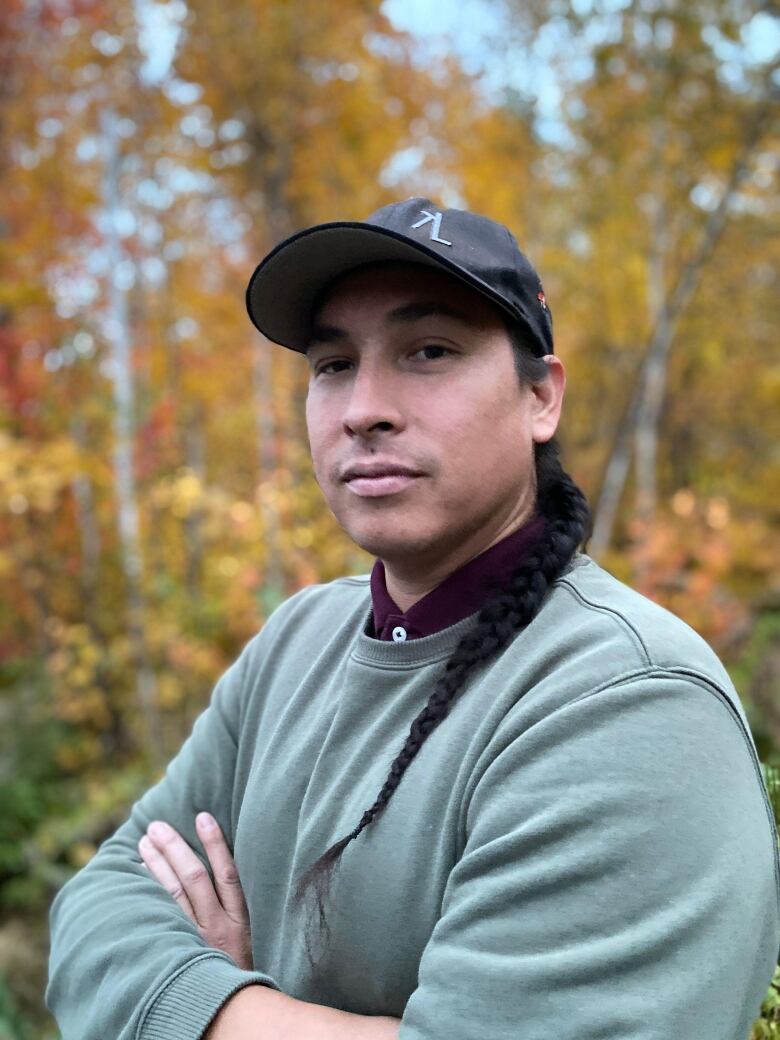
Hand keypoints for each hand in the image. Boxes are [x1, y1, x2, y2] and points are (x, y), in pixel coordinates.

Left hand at [138, 813, 252, 970]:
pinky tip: (138, 876)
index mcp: (241, 922)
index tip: (202, 817)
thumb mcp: (253, 940)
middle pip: (194, 878)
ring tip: (145, 842)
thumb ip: (238, 910)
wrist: (232, 1016)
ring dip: (157, 865)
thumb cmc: (243, 973)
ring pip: (174, 895)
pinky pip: (159, 918)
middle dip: (175, 848)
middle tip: (157, 826)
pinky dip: (149, 894)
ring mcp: (195, 943)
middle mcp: (218, 929)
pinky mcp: (177, 955)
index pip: (227, 873)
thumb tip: (223, 871)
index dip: (215, 842)